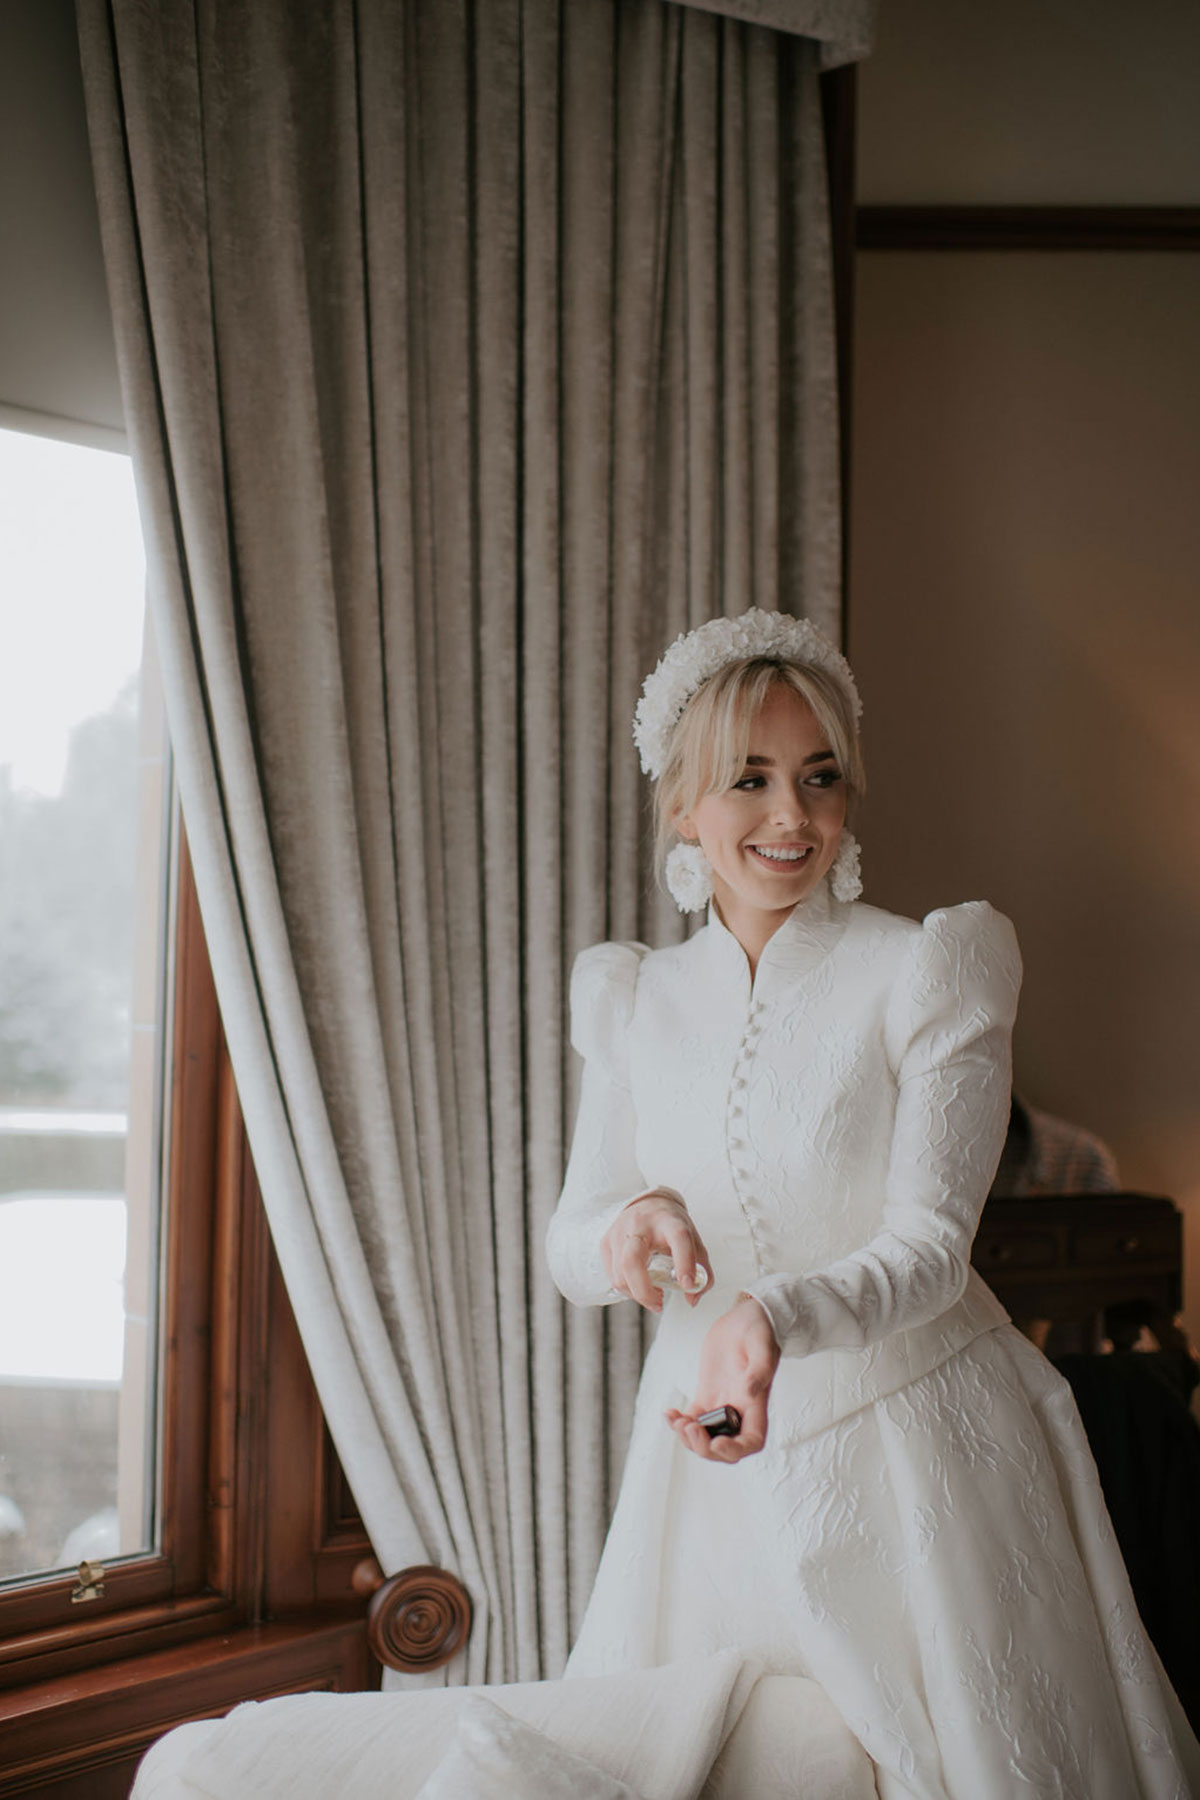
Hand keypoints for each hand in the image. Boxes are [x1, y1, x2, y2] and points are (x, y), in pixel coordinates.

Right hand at [601, 1190, 712, 1313]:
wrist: (649, 1203)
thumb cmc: (672, 1227)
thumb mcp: (694, 1242)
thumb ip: (702, 1272)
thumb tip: (692, 1299)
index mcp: (669, 1221)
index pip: (678, 1238)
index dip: (684, 1263)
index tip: (687, 1285)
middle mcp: (640, 1224)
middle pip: (632, 1260)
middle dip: (644, 1290)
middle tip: (659, 1303)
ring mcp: (619, 1232)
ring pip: (620, 1274)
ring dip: (637, 1293)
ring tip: (653, 1293)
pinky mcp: (606, 1241)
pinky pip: (612, 1275)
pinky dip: (627, 1288)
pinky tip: (639, 1284)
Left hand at [665, 1294, 780, 1462]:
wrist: (745, 1317)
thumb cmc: (759, 1329)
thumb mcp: (762, 1345)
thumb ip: (759, 1369)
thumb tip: (749, 1392)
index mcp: (757, 1403)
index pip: (752, 1441)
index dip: (735, 1449)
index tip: (716, 1442)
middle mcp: (740, 1410)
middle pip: (725, 1447)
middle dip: (705, 1447)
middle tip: (690, 1428)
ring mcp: (722, 1404)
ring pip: (705, 1438)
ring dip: (688, 1438)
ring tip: (676, 1421)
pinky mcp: (707, 1395)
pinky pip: (692, 1419)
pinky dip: (679, 1423)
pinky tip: (669, 1413)